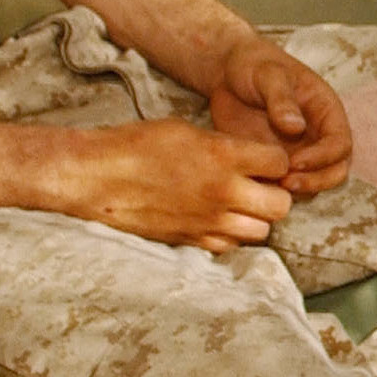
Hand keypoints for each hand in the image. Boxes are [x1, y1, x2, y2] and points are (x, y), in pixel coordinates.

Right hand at [64, 118, 295, 251]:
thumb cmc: (136, 145)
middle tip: (260, 185)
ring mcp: (208, 222)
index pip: (281, 164)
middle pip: (281, 205)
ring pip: (261, 232)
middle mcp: (223, 193)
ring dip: (255, 218)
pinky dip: (230, 235)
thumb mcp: (186, 130)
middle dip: (276, 194)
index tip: (265, 160)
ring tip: (239, 204)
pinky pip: (230, 246)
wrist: (95, 177)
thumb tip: (250, 157)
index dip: (276, 161)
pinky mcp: (191, 241)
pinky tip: (216, 219)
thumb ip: (224, 146)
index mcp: (223, 157)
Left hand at [207, 34, 352, 194]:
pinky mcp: (276, 163)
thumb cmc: (254, 65)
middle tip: (286, 183)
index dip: (323, 157)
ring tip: (268, 185)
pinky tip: (254, 186)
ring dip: (297, 191)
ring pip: (312, 184)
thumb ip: (281, 99)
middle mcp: (318, 136)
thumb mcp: (268, 74)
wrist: (227, 73)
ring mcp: (298, 152)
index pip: (340, 143)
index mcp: (326, 112)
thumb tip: (297, 128)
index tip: (295, 162)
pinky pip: (283, 186)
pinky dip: (274, 192)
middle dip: (316, 182)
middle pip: (335, 170)